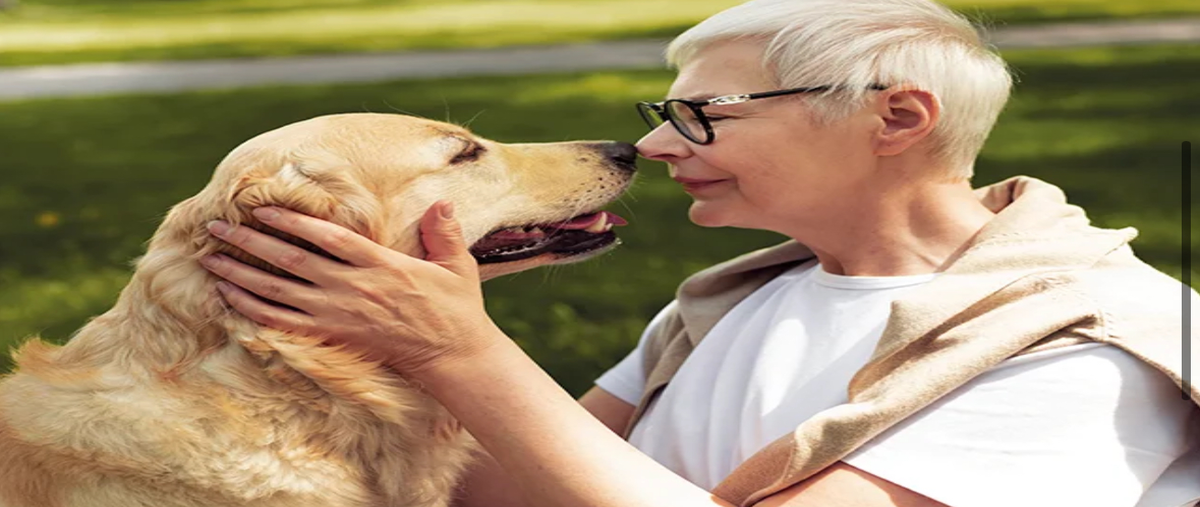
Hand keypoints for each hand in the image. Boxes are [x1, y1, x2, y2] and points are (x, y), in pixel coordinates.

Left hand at [199, 201, 505, 375]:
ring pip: (278, 292)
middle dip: (249, 242)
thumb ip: (445, 231)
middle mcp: (353, 287)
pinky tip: (230, 298)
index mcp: (380, 263)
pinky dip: (253, 310)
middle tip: (216, 227)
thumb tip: (442, 200)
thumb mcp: (457, 265)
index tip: (261, 208)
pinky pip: (283, 324)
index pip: (328, 236)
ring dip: (241, 275)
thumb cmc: (455, 308)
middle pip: (291, 260)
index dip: (293, 220)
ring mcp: (339, 315)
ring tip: (210, 259)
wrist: (452, 356)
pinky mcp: (334, 337)